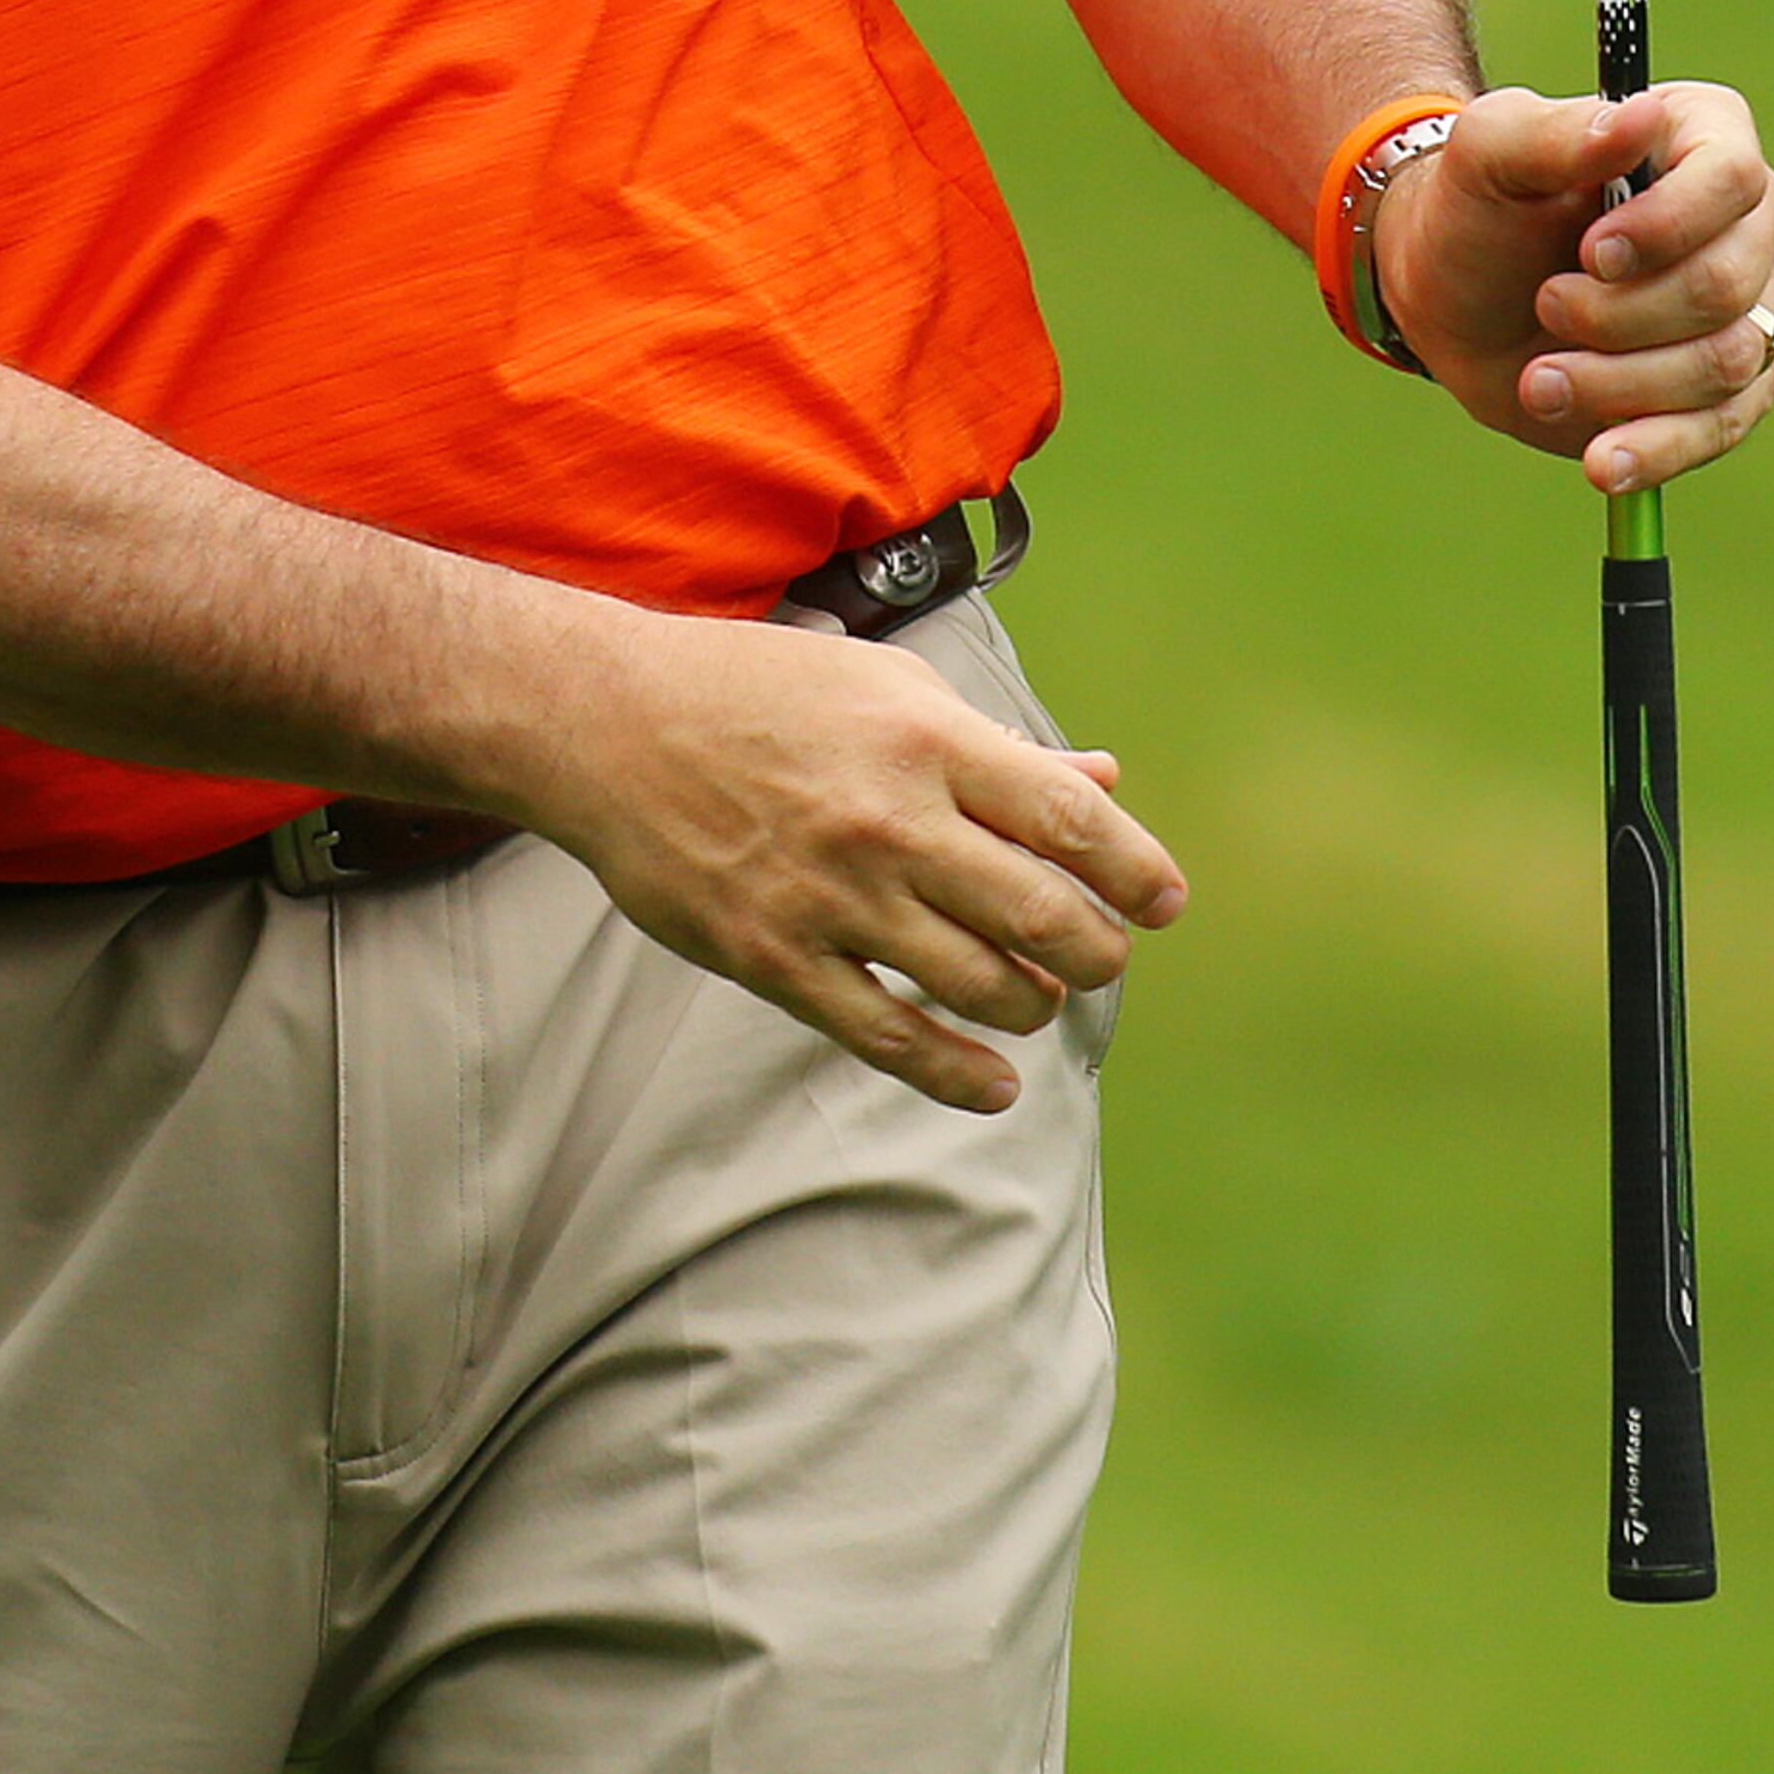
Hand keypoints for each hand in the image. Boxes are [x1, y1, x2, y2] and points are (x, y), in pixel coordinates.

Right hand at [507, 610, 1186, 1114]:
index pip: (1070, 818)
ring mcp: (832, 894)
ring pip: (983, 985)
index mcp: (927, 740)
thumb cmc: (759, 694)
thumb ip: (995, 749)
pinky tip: (996, 1081)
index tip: (1165, 903)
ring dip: (1034, 1003)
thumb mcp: (887, 692)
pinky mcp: (776, 957)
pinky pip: (891, 1037)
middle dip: (1097, 949)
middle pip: (1044, 914)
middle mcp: (891, 819)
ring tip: (1035, 993)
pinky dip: (960, 1072)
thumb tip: (1102, 780)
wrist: (608, 723)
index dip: (1135, 869)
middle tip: (1099, 954)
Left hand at [1370, 80, 1773, 495]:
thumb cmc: (1475, 207)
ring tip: (1538, 378)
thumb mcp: (1487, 153)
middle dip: (1621, 313)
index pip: (1733, 179)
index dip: (1668, 226)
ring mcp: (1747, 308)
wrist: (1452, 298)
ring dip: (1619, 381)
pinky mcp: (1728, 389)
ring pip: (1726, 362)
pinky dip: (1656, 449)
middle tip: (1545, 304)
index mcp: (1702, 137)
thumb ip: (1555, 132)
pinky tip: (1600, 460)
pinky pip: (1722, 428)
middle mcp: (1745, 222)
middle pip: (1727, 283)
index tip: (1591, 251)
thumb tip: (1643, 114)